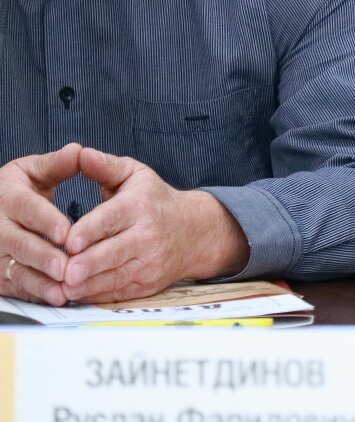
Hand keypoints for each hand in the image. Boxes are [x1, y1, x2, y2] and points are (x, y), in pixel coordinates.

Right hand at [0, 144, 79, 304]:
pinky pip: (16, 285)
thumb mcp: (32, 171)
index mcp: (8, 196)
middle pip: (18, 243)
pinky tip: (56, 298)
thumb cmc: (19, 188)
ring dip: (39, 280)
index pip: (26, 209)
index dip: (45, 220)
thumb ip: (56, 164)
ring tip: (64, 289)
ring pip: (15, 268)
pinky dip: (36, 293)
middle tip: (66, 266)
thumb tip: (79, 151)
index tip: (66, 231)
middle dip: (42, 255)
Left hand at [60, 148, 247, 303]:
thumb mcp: (135, 175)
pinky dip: (95, 295)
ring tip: (64, 288)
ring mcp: (148, 263)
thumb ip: (105, 166)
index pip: (112, 219)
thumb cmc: (155, 200)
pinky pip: (117, 292)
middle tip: (65, 272)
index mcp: (139, 206)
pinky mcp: (146, 284)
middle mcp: (146, 236)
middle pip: (113, 253)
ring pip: (114, 277)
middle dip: (88, 264)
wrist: (195, 232)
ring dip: (88, 285)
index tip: (70, 241)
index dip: (90, 231)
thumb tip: (80, 153)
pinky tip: (76, 294)